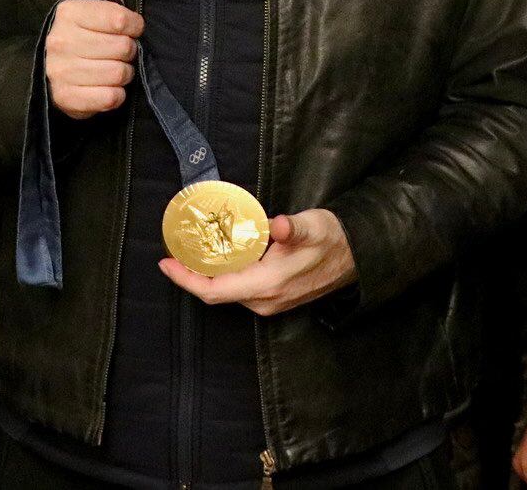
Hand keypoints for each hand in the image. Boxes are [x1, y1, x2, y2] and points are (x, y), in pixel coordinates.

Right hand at [45, 0, 142, 119]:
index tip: (124, 28)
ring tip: (107, 67)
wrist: (55, 74)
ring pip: (119, 74)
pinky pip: (110, 98)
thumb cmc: (87, 30)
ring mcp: (60, 71)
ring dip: (122, 74)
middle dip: (127, 52)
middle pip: (124, 49)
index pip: (122, 20)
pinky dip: (114, 95)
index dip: (132, 26)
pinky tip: (102, 87)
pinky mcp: (66, 99)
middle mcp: (60, 39)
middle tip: (112, 50)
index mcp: (69, 11)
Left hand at [157, 208, 357, 315]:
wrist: (359, 257)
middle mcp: (265, 300)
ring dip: (206, 273)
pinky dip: (222, 273)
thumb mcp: (314, 227)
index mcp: (269, 285)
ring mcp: (270, 301)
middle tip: (174, 249)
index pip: (215, 291)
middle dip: (191, 273)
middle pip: (216, 292)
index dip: (186, 279)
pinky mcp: (274, 296)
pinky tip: (216, 255)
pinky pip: (238, 288)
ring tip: (190, 250)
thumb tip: (279, 224)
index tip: (166, 262)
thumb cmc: (334, 241)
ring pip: (227, 290)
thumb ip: (294, 227)